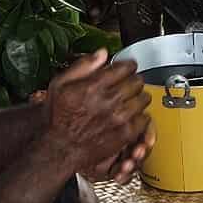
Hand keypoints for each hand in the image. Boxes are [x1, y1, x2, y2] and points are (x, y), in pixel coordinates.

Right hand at [41, 52, 153, 177]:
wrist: (60, 149)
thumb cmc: (58, 119)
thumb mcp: (60, 85)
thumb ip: (82, 66)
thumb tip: (101, 53)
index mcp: (94, 85)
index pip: (126, 67)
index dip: (127, 65)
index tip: (126, 68)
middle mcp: (109, 100)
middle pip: (137, 81)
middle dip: (133, 79)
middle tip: (129, 83)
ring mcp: (119, 118)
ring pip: (143, 98)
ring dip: (139, 96)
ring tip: (131, 98)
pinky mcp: (125, 134)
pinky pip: (144, 119)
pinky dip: (140, 115)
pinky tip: (132, 115)